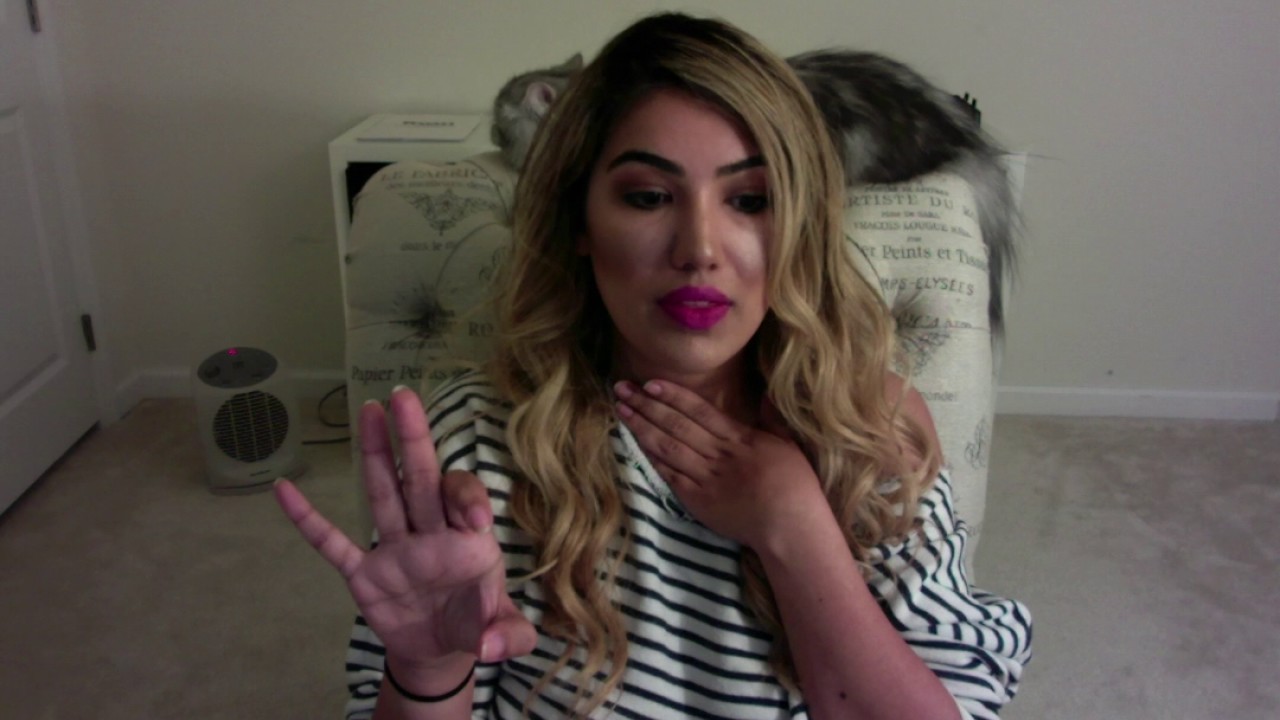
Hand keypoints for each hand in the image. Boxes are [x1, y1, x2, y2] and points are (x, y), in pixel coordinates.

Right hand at [274, 387, 535, 675]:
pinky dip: (308, 519)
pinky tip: (285, 489)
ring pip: (384, 494)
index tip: (478, 518)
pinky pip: (332, 543)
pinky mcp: (364, 574)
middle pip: (421, 479)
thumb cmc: (476, 624)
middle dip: (414, 439)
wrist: (440, 649)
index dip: (469, 500)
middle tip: (403, 397)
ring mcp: (395, 550)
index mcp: (468, 540)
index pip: (465, 502)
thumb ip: (508, 636)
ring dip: (375, 455)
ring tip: (368, 410)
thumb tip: (490, 649)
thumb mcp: (504, 634)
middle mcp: (430, 533)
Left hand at [613, 380, 828, 549]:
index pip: (699, 410)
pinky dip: (652, 460)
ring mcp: (706, 478)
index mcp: (739, 438)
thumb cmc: (796, 485)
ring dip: (642, 428)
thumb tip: (765, 392)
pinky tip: (635, 446)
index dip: (672, 395)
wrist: (790, 526)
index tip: (650, 383)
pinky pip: (670, 476)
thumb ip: (772, 418)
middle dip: (646, 405)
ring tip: (621, 411)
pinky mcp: (699, 501)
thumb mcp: (788, 444)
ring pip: (667, 447)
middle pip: (676, 424)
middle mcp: (718, 454)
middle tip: (621, 389)